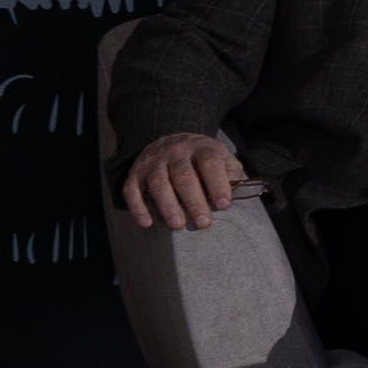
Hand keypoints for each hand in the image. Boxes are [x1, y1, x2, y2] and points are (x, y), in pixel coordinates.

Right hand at [120, 132, 247, 231]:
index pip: (210, 162)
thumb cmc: (202, 159)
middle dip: (194, 201)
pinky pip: (132, 190)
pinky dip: (138, 207)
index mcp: (201, 147)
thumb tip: (235, 190)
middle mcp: (175, 152)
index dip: (217, 183)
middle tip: (203, 223)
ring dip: (168, 205)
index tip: (224, 205)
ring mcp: (153, 162)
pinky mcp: (135, 173)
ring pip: (158, 182)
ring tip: (178, 225)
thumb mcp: (223, 157)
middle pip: (183, 176)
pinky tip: (147, 222)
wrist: (172, 142)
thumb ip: (232, 172)